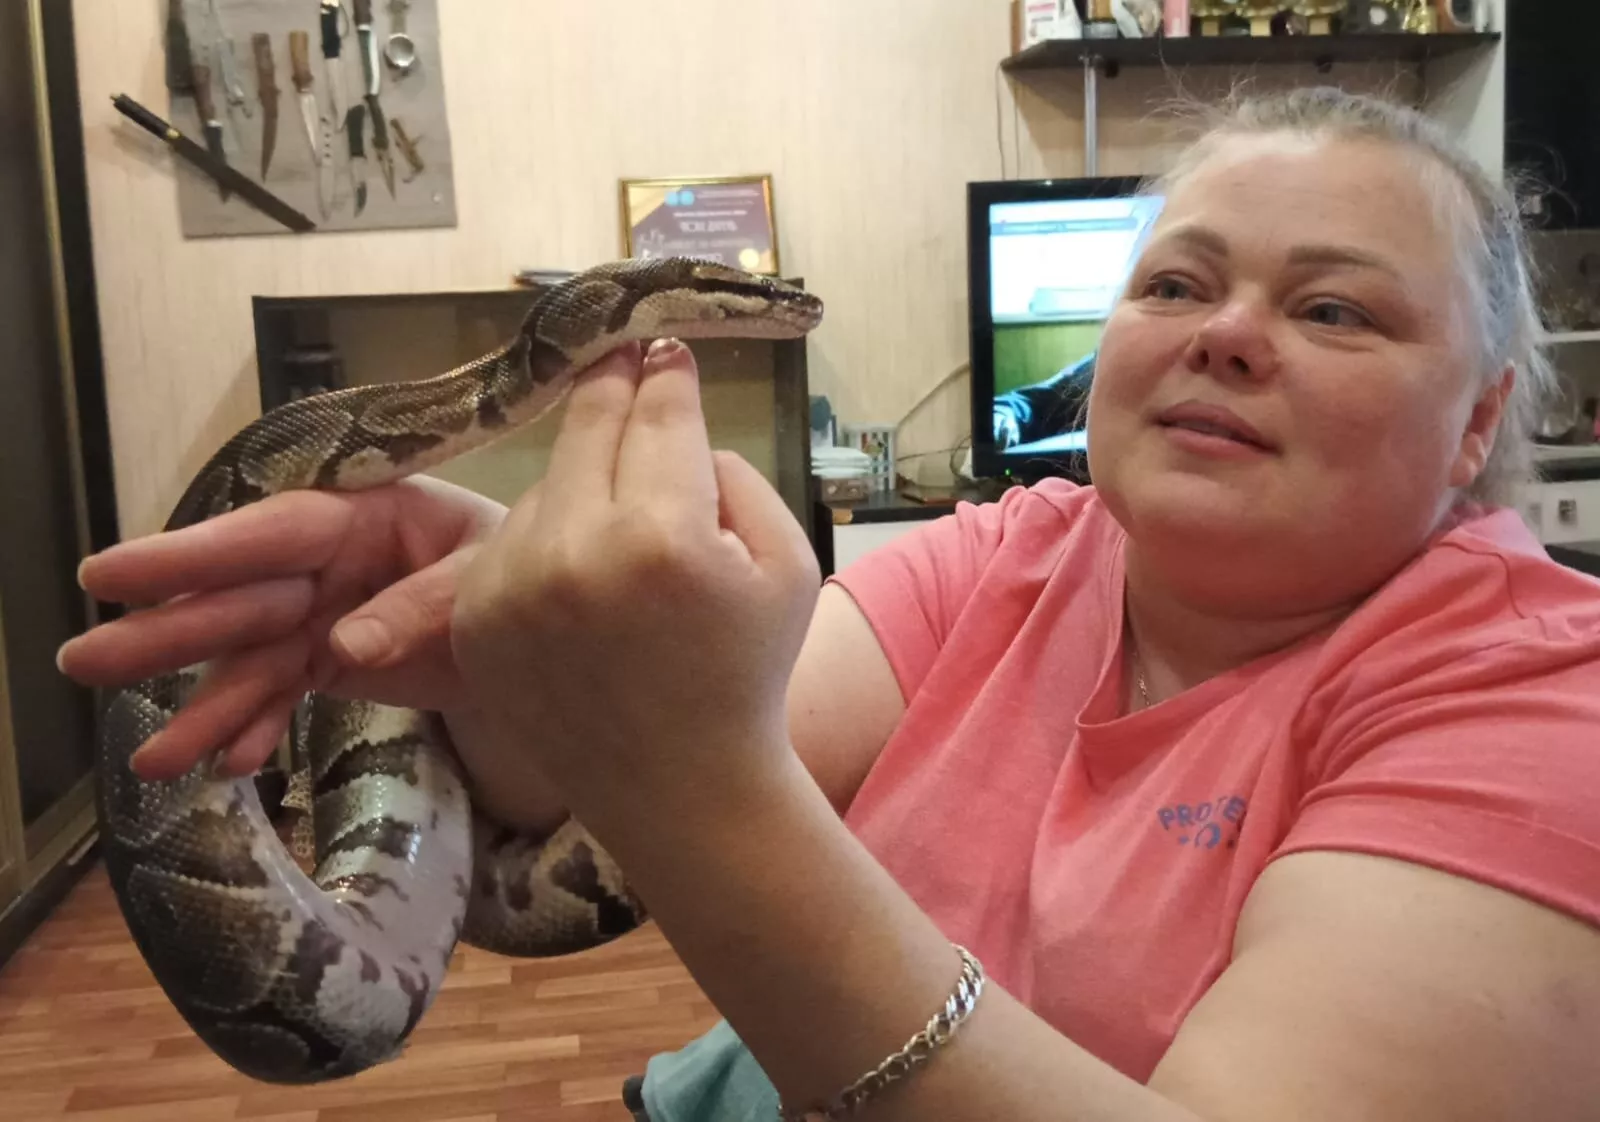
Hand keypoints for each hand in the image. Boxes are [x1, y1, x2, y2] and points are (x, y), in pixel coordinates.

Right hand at [57, 475, 506, 780]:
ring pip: (251, 659)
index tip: (110, 573)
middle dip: (167, 634)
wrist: (549, 622)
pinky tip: (227, 765)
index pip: (273, 531)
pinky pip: (281, 694)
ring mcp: (324, 612)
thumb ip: (421, 607)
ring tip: (153, 761)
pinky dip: (257, 729)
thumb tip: (344, 646)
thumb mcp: (489, 580)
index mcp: (368, 512)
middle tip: (82, 663)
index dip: (192, 553)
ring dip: (204, 709)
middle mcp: (331, 561)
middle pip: (242, 598)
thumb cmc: (521, 571)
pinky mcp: (328, 659)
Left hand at [450, 339, 820, 831]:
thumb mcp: (787, 562)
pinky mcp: (472, 619)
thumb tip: (676, 428)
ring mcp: (510, 588)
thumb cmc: (745, 672)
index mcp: (663, 538)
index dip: (664, 373)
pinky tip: (582, 581)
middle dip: (613, 390)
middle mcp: (573, 554)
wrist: (681, 788)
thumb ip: (735, 475)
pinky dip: (547, 542)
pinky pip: (512, 539)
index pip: (659, 416)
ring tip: (623, 532)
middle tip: (622, 359)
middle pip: (587, 428)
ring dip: (584, 482)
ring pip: (548, 484)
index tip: (660, 345)